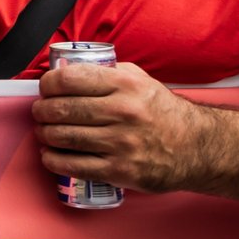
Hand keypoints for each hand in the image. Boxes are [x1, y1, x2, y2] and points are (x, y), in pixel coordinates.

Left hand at [32, 61, 211, 193]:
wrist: (198, 148)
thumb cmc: (163, 112)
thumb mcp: (142, 81)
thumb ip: (110, 72)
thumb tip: (72, 68)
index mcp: (125, 85)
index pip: (70, 79)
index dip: (48, 83)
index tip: (45, 88)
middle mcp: (122, 112)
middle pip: (62, 109)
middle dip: (42, 111)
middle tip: (40, 112)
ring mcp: (121, 143)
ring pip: (65, 137)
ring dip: (45, 135)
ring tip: (44, 132)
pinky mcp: (120, 170)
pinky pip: (75, 165)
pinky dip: (54, 160)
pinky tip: (50, 155)